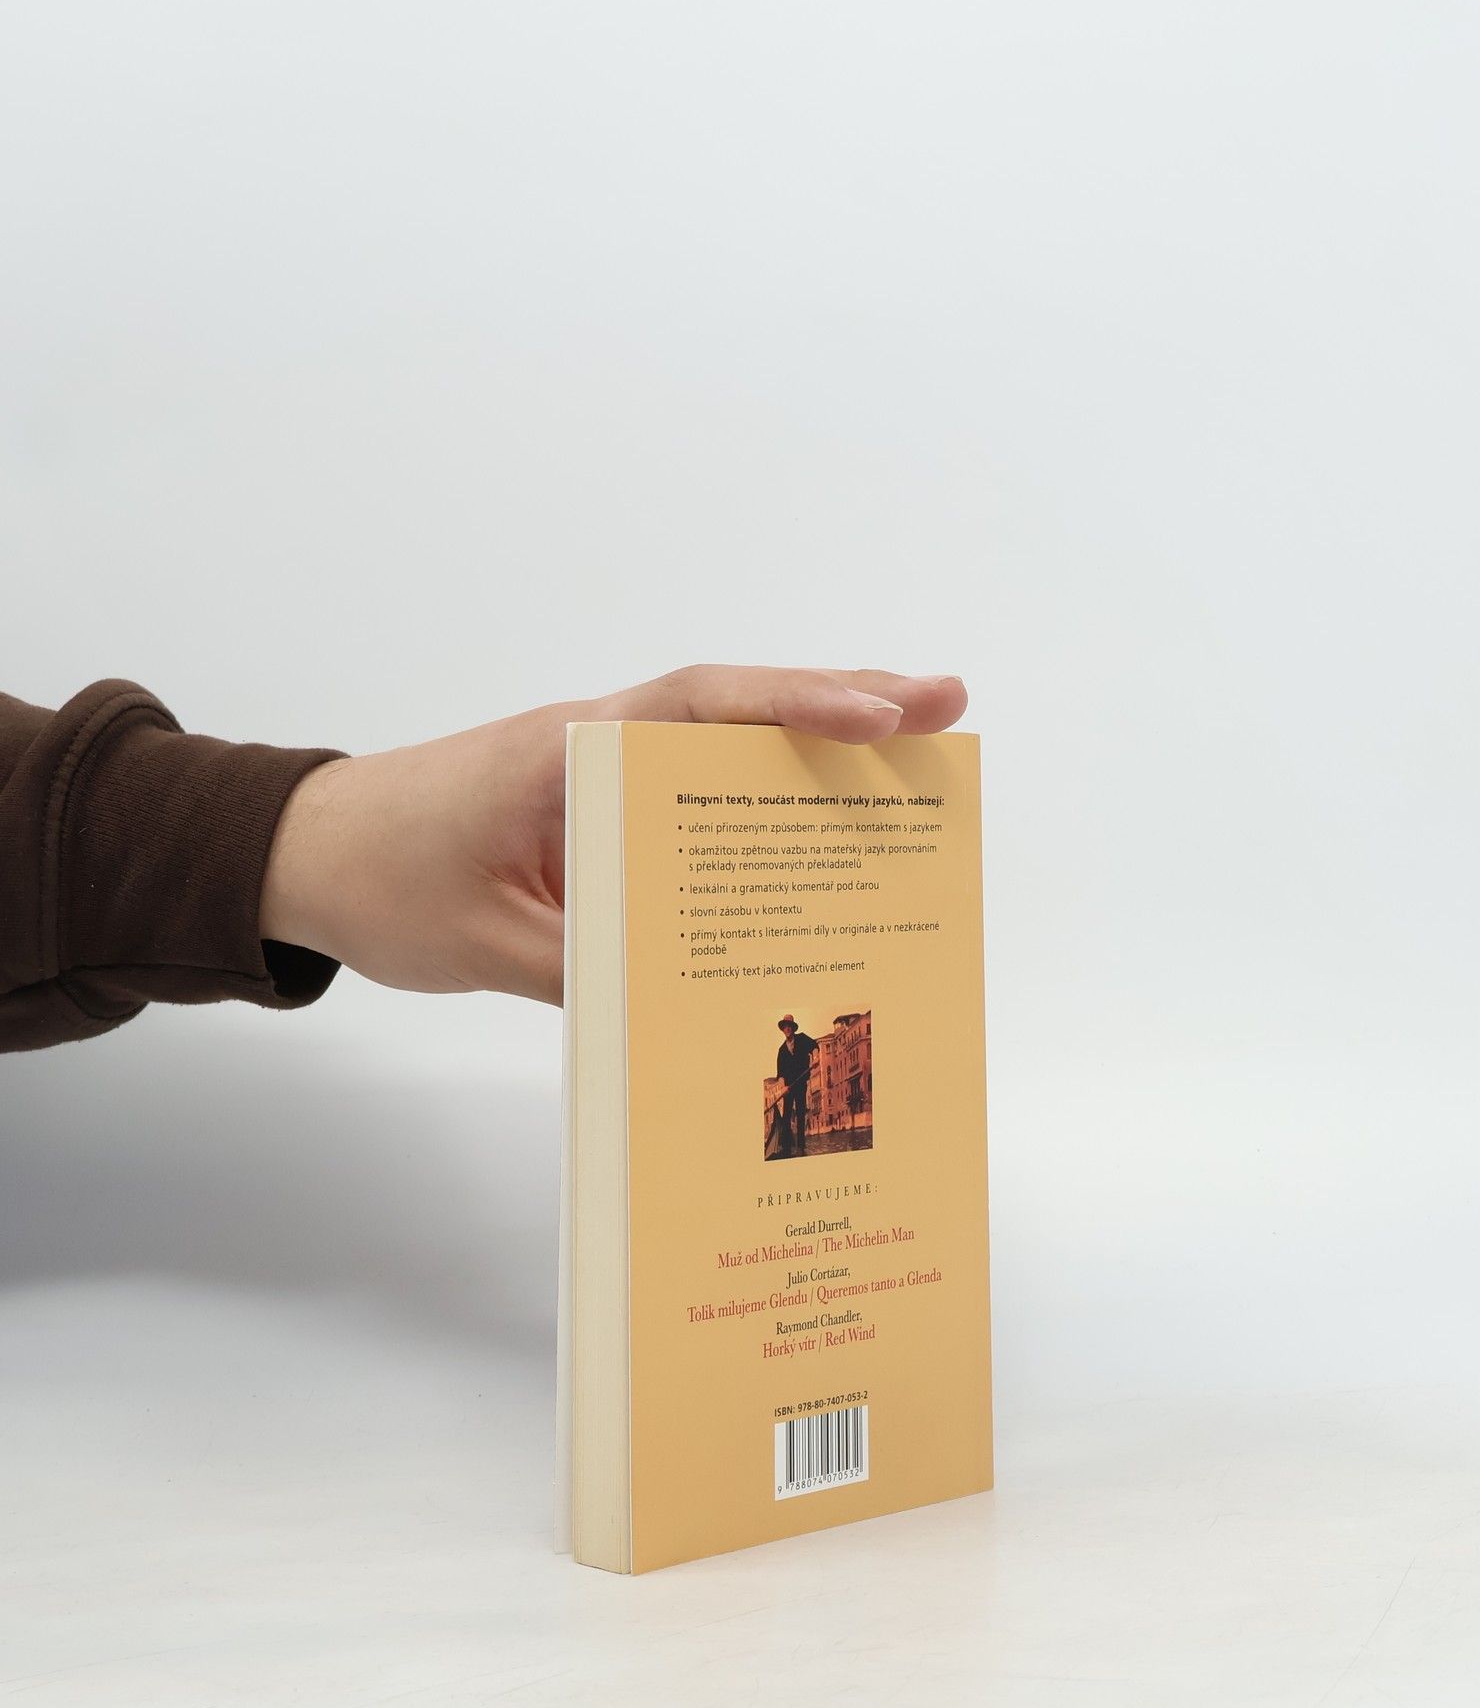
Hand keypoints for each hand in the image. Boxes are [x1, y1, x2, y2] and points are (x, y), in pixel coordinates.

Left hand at [259, 665, 967, 1005]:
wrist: (302, 856)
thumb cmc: (380, 881)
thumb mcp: (485, 945)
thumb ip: (589, 969)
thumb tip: (696, 1006)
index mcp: (573, 749)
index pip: (703, 706)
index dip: (797, 706)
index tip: (881, 711)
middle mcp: (601, 740)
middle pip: (742, 705)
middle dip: (848, 701)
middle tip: (949, 705)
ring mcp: (603, 767)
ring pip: (728, 739)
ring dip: (820, 738)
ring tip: (918, 750)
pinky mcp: (598, 804)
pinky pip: (696, 787)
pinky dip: (764, 790)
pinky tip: (817, 820)